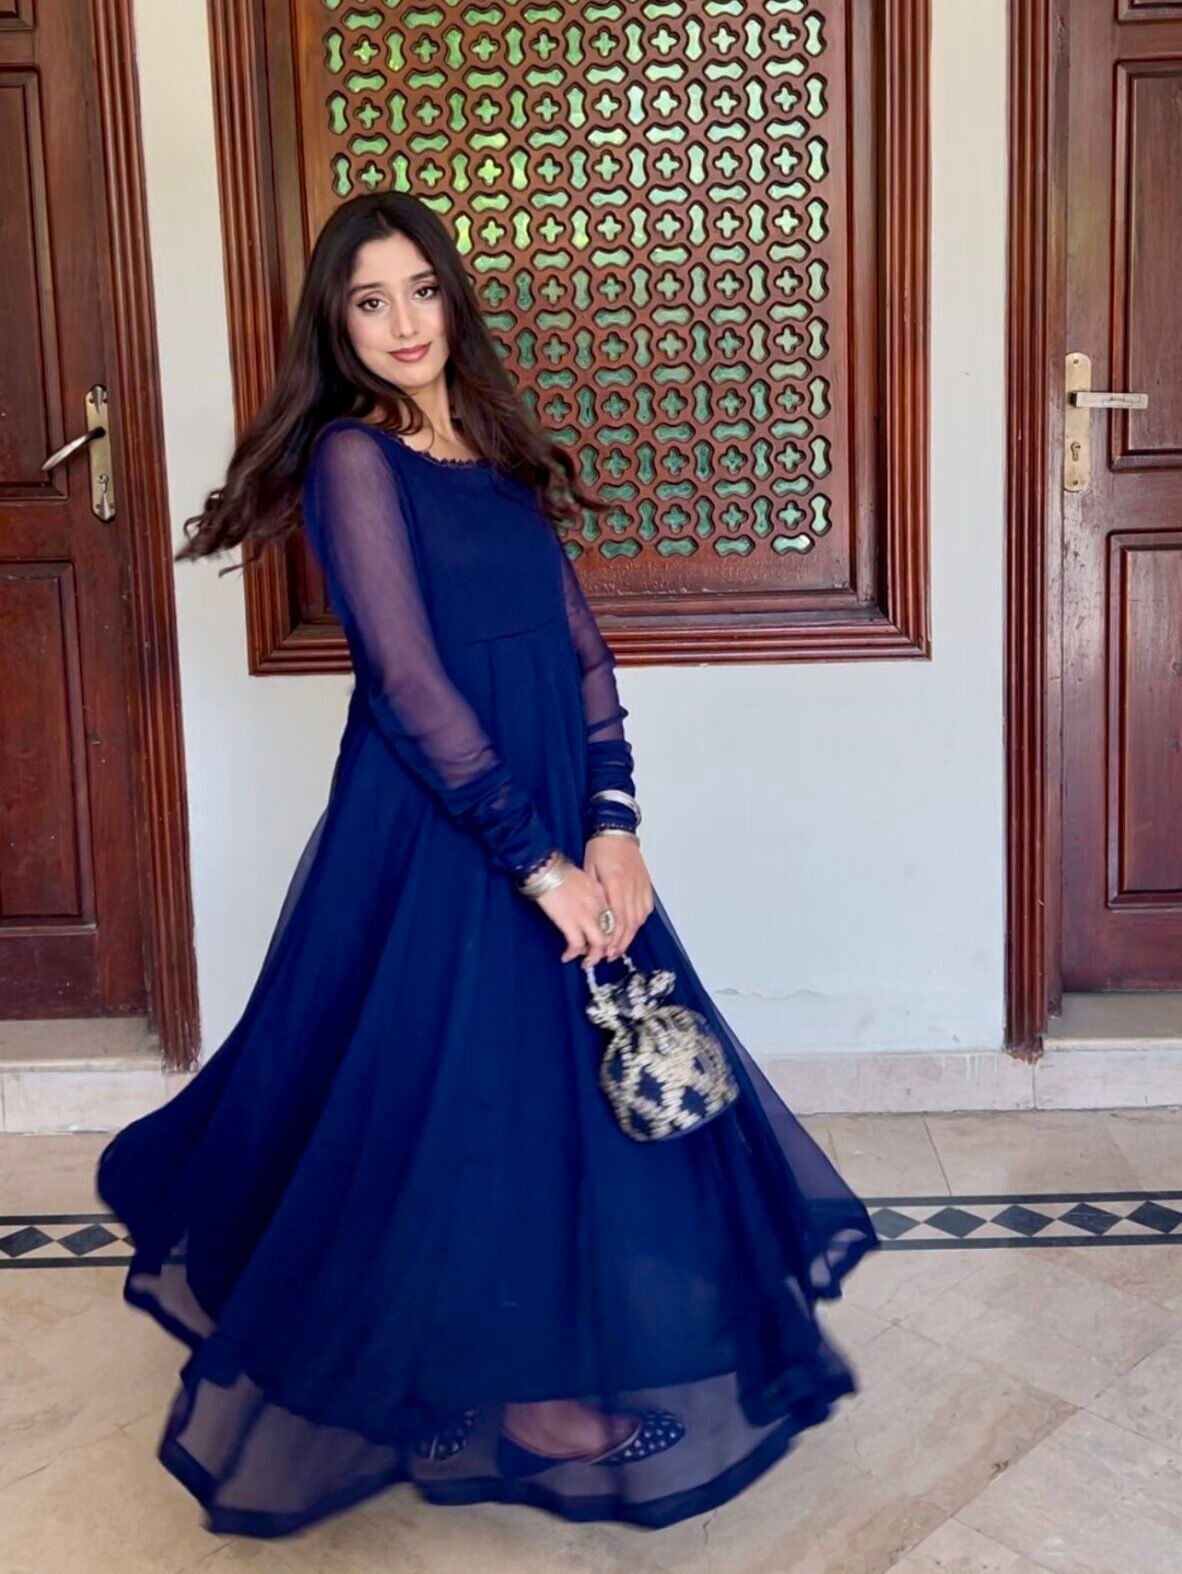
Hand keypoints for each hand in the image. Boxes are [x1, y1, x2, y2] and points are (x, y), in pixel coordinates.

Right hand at [534, 862, 615, 964]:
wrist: (546, 869)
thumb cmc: (560, 871)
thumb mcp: (585, 878)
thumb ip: (593, 894)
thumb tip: (591, 909)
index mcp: (603, 895)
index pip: (616, 920)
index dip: (614, 936)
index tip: (608, 944)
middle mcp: (598, 907)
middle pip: (612, 935)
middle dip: (606, 950)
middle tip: (599, 957)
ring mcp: (585, 915)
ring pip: (599, 944)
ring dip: (593, 957)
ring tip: (586, 963)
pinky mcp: (569, 922)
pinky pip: (577, 945)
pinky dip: (573, 954)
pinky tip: (567, 956)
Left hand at [583, 834, 653, 961]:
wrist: (617, 832)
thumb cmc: (601, 849)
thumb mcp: (589, 870)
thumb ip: (595, 894)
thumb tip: (596, 917)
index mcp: (616, 883)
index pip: (618, 918)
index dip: (613, 938)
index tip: (605, 950)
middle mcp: (631, 886)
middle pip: (630, 923)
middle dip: (621, 943)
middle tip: (611, 955)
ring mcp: (641, 886)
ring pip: (639, 918)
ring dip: (630, 935)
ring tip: (620, 947)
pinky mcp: (646, 884)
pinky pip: (646, 908)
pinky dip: (639, 921)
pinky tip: (632, 929)